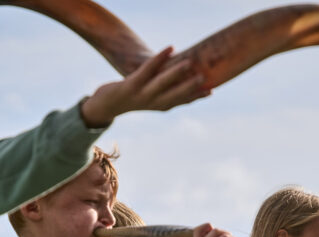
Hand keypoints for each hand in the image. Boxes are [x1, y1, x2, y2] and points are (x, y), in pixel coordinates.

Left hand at [80, 47, 209, 126]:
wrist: (106, 104)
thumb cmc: (132, 97)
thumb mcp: (150, 95)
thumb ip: (166, 90)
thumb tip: (183, 79)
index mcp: (160, 106)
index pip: (182, 101)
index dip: (197, 97)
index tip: (212, 90)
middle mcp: (153, 103)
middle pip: (175, 95)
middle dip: (191, 87)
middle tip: (206, 78)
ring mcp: (141, 95)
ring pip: (162, 84)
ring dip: (176, 74)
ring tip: (190, 64)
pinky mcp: (131, 85)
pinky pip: (147, 69)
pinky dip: (159, 58)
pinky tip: (171, 48)